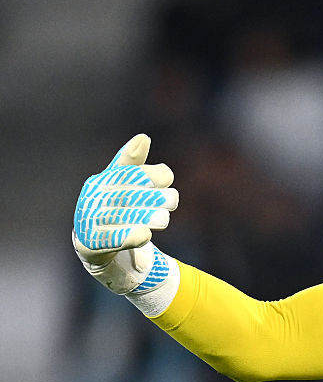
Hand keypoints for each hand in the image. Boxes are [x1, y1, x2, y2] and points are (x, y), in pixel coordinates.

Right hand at [73, 134, 176, 265]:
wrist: (94, 244)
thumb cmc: (115, 208)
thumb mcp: (122, 185)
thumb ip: (133, 164)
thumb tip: (143, 137)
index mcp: (101, 182)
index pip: (127, 174)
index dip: (150, 174)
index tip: (168, 177)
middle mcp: (93, 200)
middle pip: (128, 196)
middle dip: (154, 197)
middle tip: (173, 200)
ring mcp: (90, 222)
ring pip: (123, 217)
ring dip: (148, 216)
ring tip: (163, 218)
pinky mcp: (92, 244)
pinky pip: (114, 239)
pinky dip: (132, 236)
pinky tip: (146, 234)